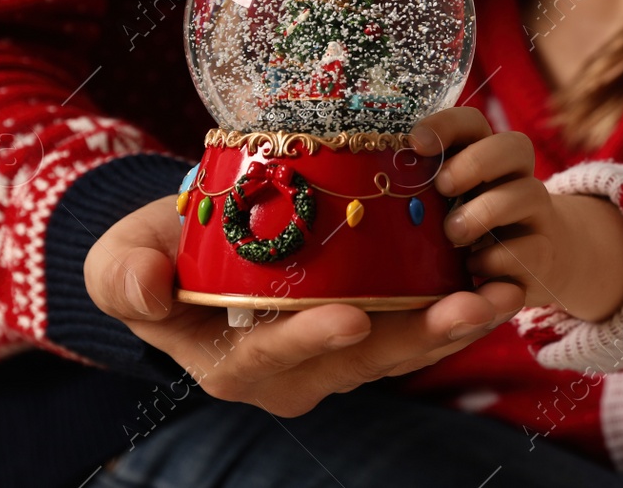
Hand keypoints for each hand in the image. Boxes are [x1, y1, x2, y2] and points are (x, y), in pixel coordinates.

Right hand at [83, 108, 523, 417]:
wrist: (187, 248)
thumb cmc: (152, 255)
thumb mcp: (119, 262)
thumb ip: (125, 277)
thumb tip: (150, 291)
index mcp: (230, 365)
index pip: (273, 357)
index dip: (311, 338)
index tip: (352, 315)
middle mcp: (291, 374)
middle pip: (360, 359)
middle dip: (418, 334)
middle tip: (469, 304)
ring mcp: (333, 356)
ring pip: (400, 349)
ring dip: (455, 325)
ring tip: (503, 294)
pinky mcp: (366, 330)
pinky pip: (415, 329)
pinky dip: (457, 309)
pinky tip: (500, 284)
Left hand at [420, 119, 622, 321]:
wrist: (525, 266)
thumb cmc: (467, 230)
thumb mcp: (442, 206)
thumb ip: (417, 190)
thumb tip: (367, 187)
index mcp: (484, 157)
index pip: (473, 124)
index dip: (447, 125)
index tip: (416, 143)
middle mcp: (515, 178)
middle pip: (515, 146)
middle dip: (476, 163)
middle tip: (442, 187)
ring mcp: (534, 214)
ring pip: (531, 192)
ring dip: (486, 211)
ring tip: (452, 233)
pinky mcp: (543, 254)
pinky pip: (533, 249)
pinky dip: (500, 258)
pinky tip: (472, 268)